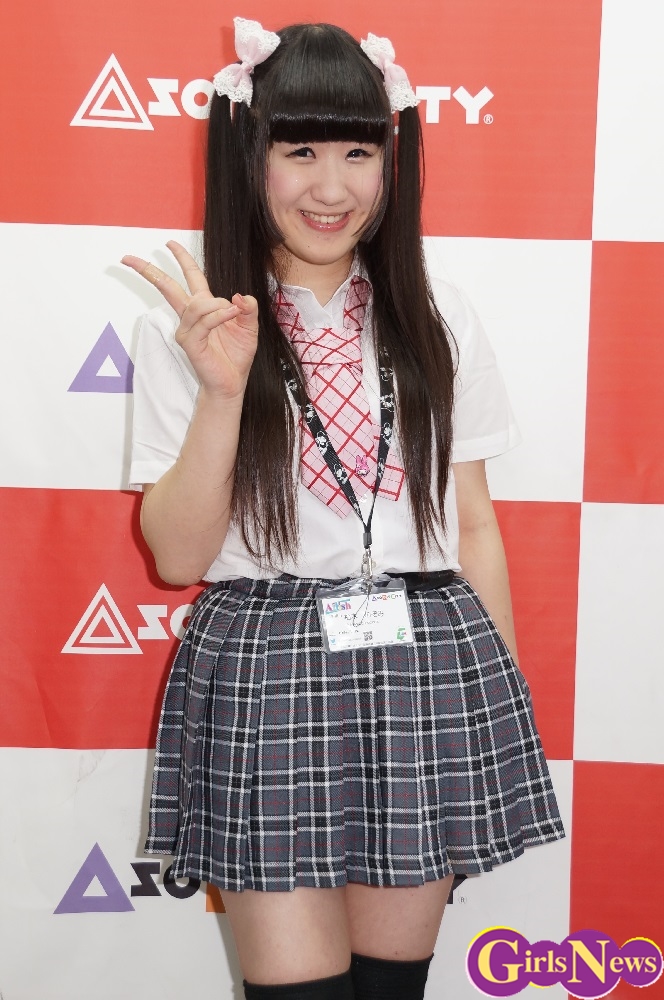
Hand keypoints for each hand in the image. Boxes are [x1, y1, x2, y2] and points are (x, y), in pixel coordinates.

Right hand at [122, 241, 258, 401]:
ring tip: (233, 312)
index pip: (190, 278)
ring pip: (197, 304)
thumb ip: (248, 308)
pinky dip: (219, 315)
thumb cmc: (236, 355)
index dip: (181, 259)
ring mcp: (187, 330)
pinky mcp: (190, 342)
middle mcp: (191, 317)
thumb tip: (239, 295)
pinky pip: (204, 320)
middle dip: (150, 270)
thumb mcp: (249, 326)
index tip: (169, 244)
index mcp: (204, 308)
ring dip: (218, 304)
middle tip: (129, 258)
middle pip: (168, 287)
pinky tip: (229, 315)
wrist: (232, 382)